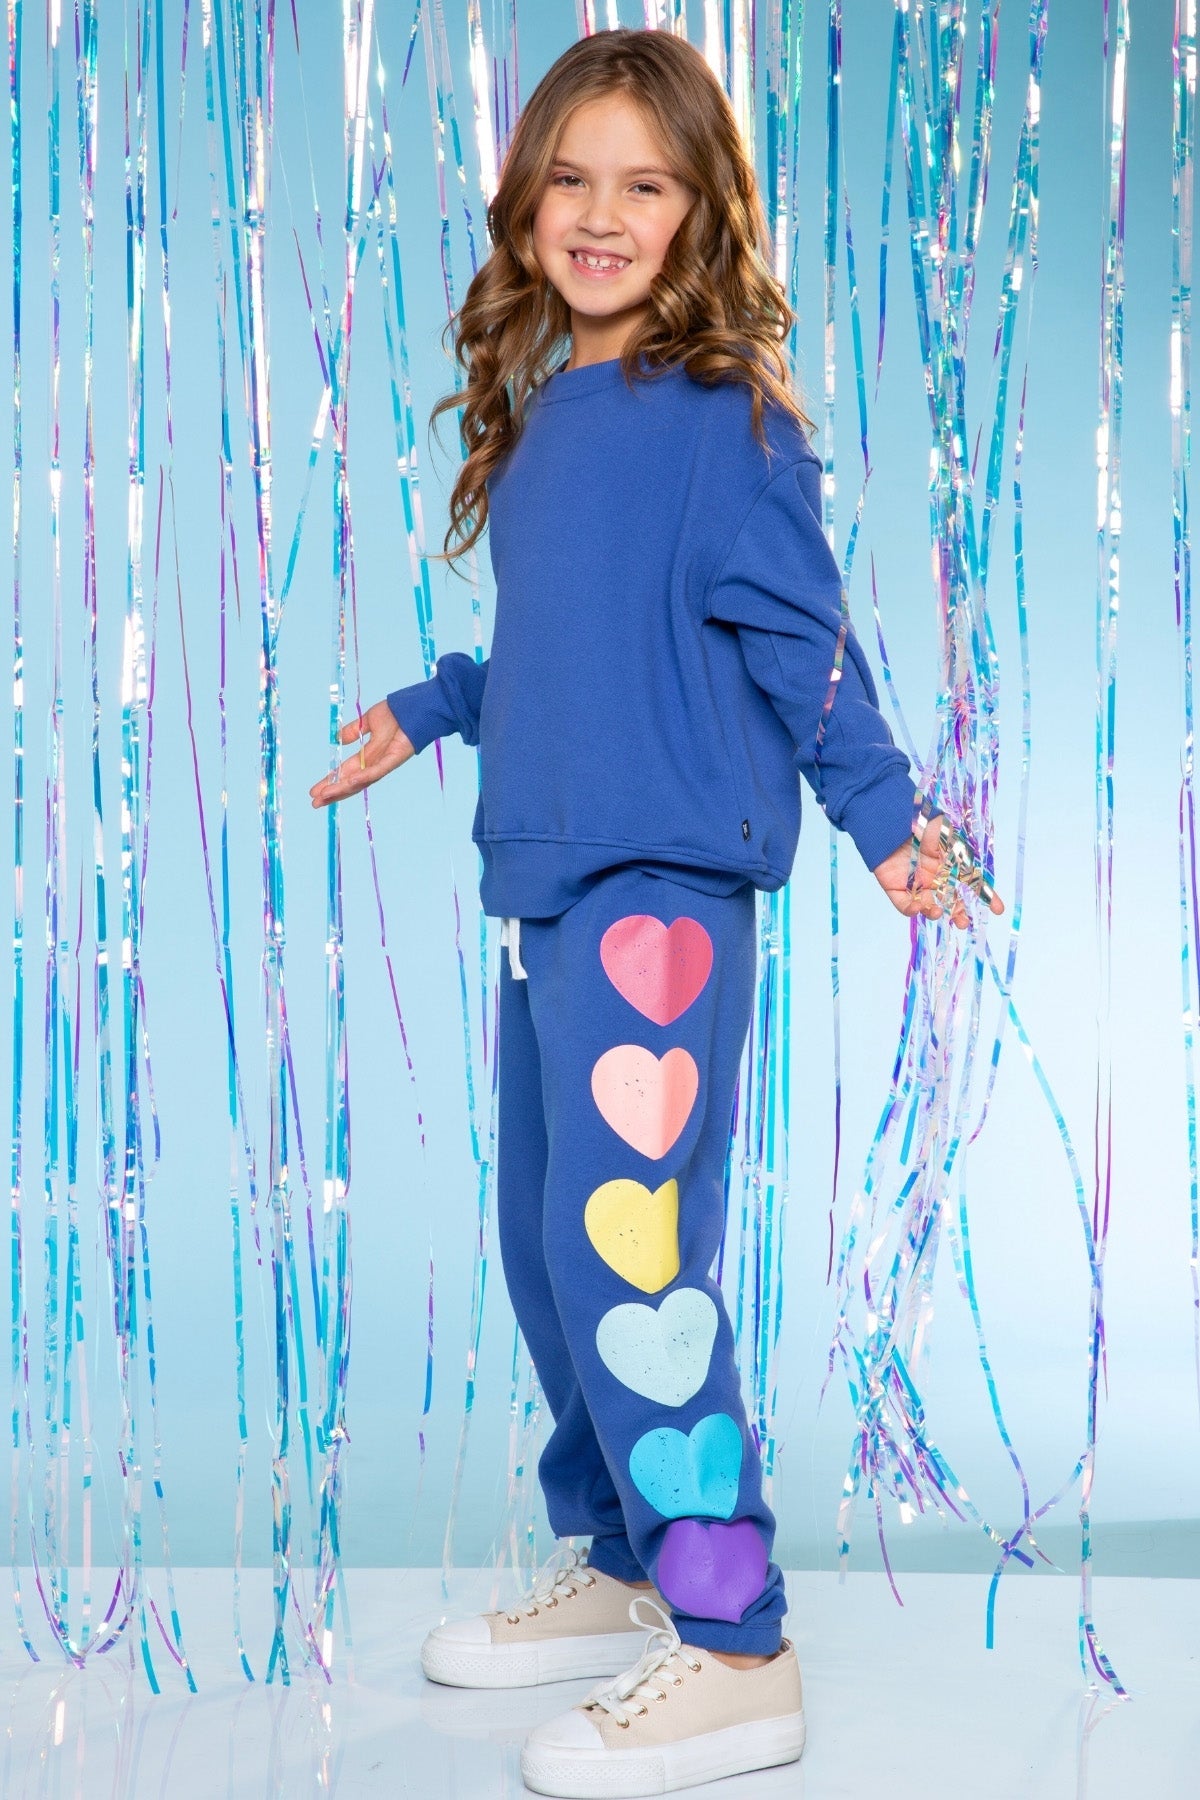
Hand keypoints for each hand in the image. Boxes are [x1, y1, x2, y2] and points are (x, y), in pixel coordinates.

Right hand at [309, 698, 415, 808]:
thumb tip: (339, 739)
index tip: (314, 791)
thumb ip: (354, 731)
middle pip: (351, 782)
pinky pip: (378, 771)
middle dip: (333, 792)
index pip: (346, 772)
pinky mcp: (395, 759)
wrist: (417, 705)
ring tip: (325, 796)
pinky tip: (350, 782)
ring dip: (342, 789)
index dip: (331, 781)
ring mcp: (385, 763)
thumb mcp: (369, 721)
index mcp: (369, 755)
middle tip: (314, 803)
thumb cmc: (397, 712)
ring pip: (361, 781)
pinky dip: (364, 777)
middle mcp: (376, 762)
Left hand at [872, 813, 1005, 929]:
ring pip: (927, 906)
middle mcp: (934, 877)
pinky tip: (917, 908)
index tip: (998, 909)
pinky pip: (903, 904)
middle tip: (962, 922)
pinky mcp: (896, 887)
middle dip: (957, 914)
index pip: (971, 884)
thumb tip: (977, 876)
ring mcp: (915, 883)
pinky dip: (911, 910)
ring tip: (937, 913)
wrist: (894, 819)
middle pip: (949, 901)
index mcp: (950, 865)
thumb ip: (963, 857)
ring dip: (934, 913)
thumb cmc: (923, 824)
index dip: (985, 897)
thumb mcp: (950, 839)